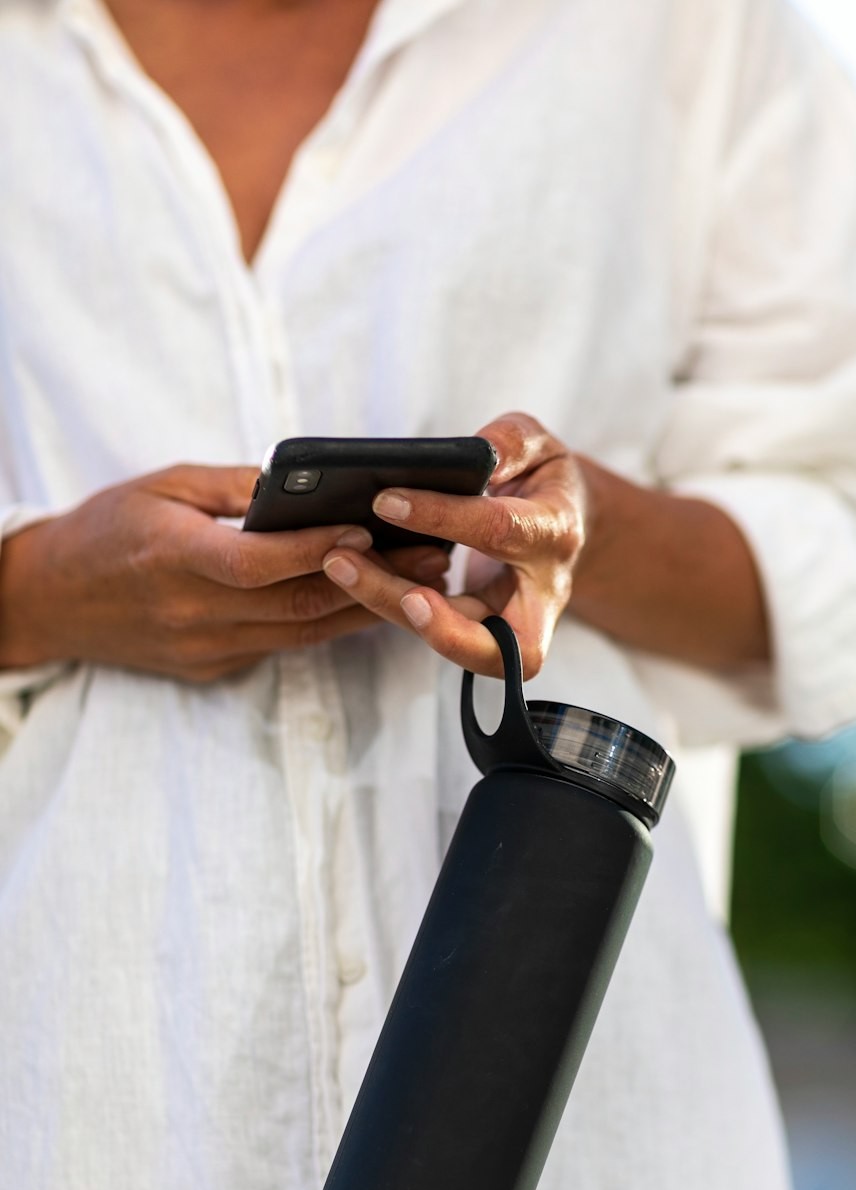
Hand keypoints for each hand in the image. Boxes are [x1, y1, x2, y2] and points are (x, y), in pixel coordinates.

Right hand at [0, 463, 450, 681]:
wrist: (51, 601)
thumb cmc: (107, 530)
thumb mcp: (163, 486)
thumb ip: (235, 488)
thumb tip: (306, 483)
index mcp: (175, 559)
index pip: (260, 563)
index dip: (318, 548)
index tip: (371, 529)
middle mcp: (195, 614)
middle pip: (298, 605)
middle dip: (372, 581)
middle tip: (431, 558)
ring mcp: (206, 649)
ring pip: (303, 634)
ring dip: (366, 609)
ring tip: (422, 581)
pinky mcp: (213, 668)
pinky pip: (282, 645)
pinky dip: (328, 624)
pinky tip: (371, 602)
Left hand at [320, 414, 587, 677]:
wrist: (562, 524)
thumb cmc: (544, 480)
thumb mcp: (540, 445)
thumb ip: (512, 442)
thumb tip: (478, 455)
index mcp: (553, 533)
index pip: (499, 532)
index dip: (444, 517)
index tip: (386, 501)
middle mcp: (540, 594)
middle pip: (493, 639)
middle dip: (438, 625)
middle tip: (389, 593)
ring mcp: (514, 625)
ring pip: (458, 645)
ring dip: (395, 610)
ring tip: (341, 566)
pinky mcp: (483, 634)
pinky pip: (435, 632)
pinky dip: (393, 606)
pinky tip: (353, 572)